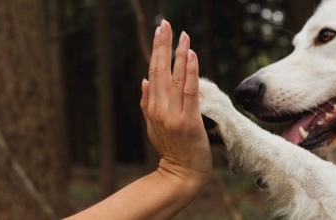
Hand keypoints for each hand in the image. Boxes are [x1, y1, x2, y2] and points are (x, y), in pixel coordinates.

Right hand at [140, 20, 211, 184]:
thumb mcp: (153, 126)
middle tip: (166, 24)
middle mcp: (160, 108)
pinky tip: (191, 56)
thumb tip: (144, 80)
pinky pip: (190, 92)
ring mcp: (173, 114)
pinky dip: (189, 72)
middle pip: (160, 70)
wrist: (181, 174)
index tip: (159, 31)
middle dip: (163, 45)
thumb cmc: (171, 150)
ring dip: (179, 54)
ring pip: (175, 78)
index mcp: (152, 107)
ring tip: (183, 35)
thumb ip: (147, 103)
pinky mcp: (188, 121)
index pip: (153, 72)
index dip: (156, 50)